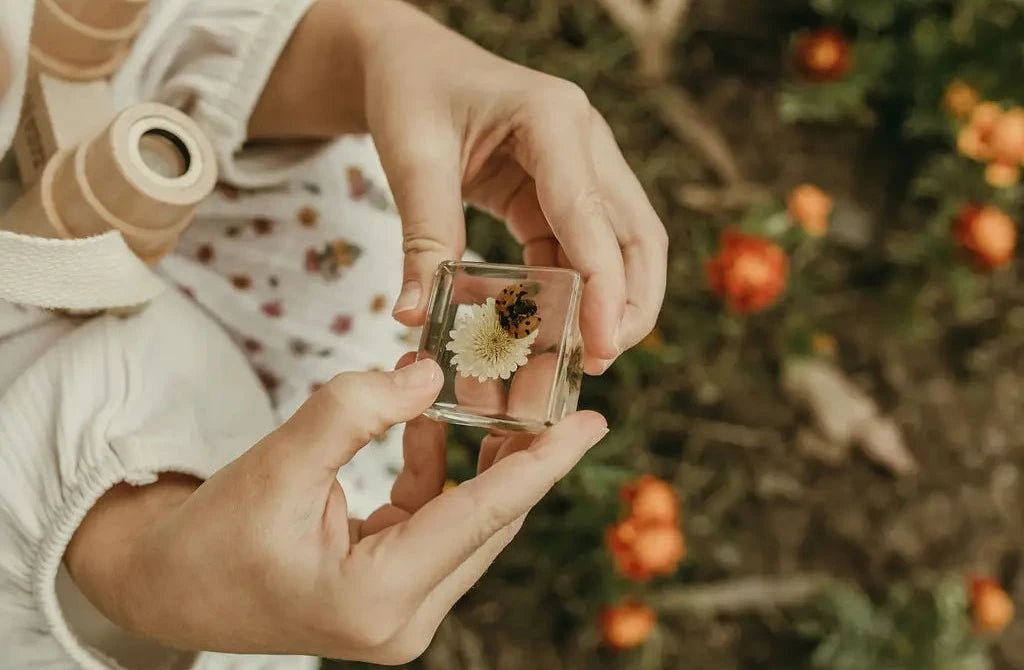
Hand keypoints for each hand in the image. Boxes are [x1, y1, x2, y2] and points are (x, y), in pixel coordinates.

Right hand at [65, 359, 606, 663]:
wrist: (167, 587)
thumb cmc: (210, 538)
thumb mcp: (278, 463)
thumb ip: (355, 410)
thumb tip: (428, 374)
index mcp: (379, 598)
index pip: (484, 517)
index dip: (543, 463)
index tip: (593, 424)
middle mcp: (403, 619)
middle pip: (487, 521)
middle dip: (517, 451)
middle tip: (546, 390)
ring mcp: (400, 612)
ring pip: (467, 521)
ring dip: (477, 458)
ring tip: (489, 393)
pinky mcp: (391, 592)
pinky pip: (436, 522)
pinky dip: (437, 472)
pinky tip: (428, 422)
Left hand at [362, 3, 666, 372]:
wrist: (409, 60)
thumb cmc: (412, 90)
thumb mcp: (412, 158)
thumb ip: (423, 236)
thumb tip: (414, 316)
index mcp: (553, 119)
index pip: (591, 215)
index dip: (602, 287)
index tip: (600, 347)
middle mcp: (584, 141)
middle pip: (634, 235)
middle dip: (628, 304)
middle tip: (600, 362)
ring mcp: (581, 165)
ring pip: (621, 246)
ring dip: (610, 303)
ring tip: (584, 359)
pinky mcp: (563, 189)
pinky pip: (581, 247)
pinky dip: (573, 291)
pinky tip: (552, 329)